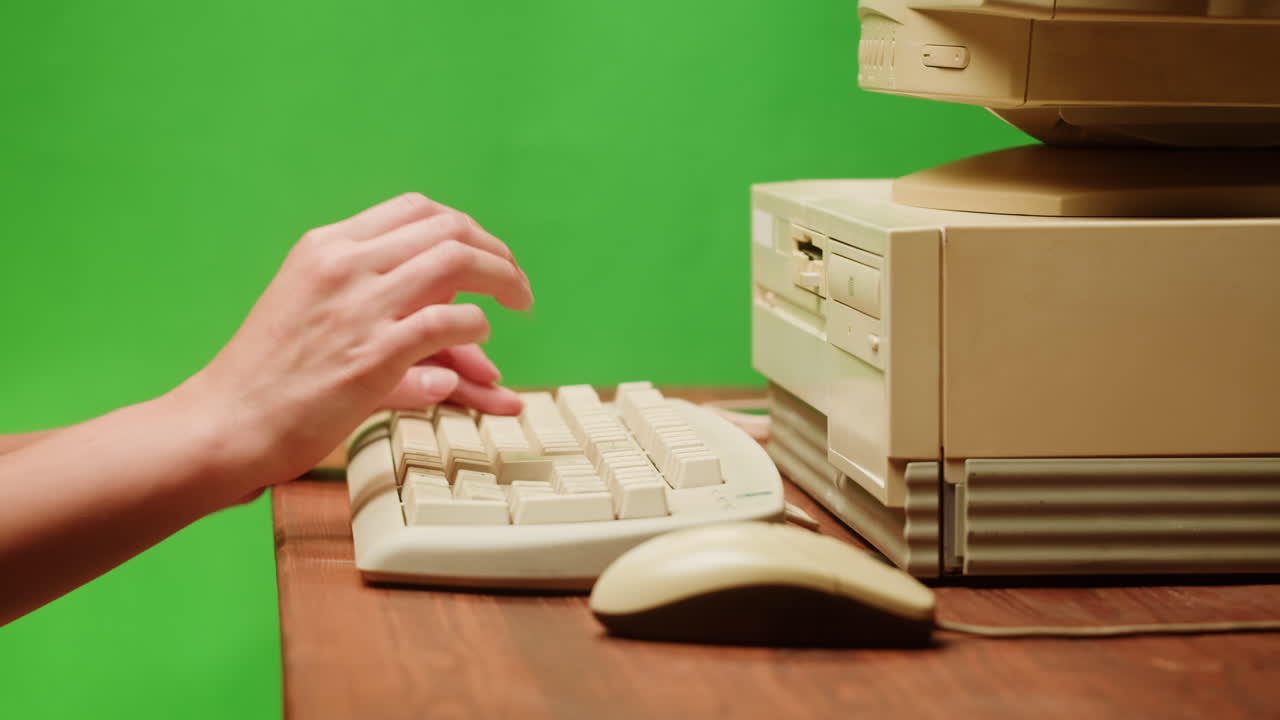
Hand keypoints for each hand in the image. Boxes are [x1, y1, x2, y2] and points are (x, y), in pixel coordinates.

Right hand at [174, 193, 532, 493]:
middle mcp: (344, 264)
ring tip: (519, 301)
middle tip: (515, 281)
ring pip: (457, 260)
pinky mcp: (374, 354)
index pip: (414, 209)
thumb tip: (454, 321)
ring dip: (502, 279)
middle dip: (495, 250)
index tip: (485, 253)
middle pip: (447, 227)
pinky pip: (450, 321)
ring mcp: (360, 306)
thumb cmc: (270, 378)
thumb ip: (382, 306)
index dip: (463, 227)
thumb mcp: (314, 315)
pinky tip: (480, 342)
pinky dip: (476, 327)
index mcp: (327, 247)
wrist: (225, 423)